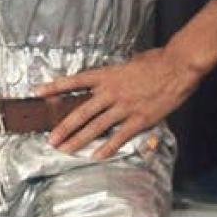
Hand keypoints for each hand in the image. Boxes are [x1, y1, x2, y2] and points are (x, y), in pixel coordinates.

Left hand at [36, 47, 199, 158]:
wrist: (177, 66)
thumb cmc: (156, 61)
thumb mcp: (129, 62)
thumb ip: (116, 74)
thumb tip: (109, 79)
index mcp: (106, 75)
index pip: (75, 82)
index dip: (55, 87)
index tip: (39, 92)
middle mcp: (111, 92)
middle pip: (81, 112)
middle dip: (63, 127)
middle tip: (50, 139)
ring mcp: (124, 107)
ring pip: (96, 127)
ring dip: (79, 140)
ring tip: (66, 150)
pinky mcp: (140, 119)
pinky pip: (120, 136)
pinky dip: (108, 147)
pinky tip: (96, 155)